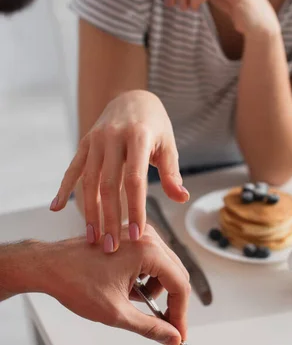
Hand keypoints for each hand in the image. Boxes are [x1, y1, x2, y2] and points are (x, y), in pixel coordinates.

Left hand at [2, 225, 189, 344]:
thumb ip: (150, 327)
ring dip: (158, 291)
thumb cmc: (76, 283)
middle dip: (173, 303)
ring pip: (165, 268)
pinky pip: (152, 261)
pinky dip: (146, 279)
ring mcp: (139, 234)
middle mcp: (147, 237)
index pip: (180, 286)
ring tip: (135, 304)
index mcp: (148, 250)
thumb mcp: (116, 312)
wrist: (49, 266)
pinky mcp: (131, 237)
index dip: (181, 314)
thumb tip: (172, 337)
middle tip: (167, 328)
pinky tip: (129, 290)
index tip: (178, 334)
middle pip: (176, 274)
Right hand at [51, 90, 188, 251]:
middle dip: (109, 218)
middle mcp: (113, 137)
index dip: (136, 209)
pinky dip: (63, 189)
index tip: (138, 235)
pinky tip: (56, 209)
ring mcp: (95, 139)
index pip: (135, 180)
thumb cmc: (155, 126)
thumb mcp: (168, 145)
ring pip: (89, 181)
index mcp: (138, 137)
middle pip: (108, 184)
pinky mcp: (84, 143)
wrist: (133, 96)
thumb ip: (172, 173)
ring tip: (92, 238)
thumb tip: (181, 198)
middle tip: (111, 248)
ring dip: (89, 212)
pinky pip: (72, 169)